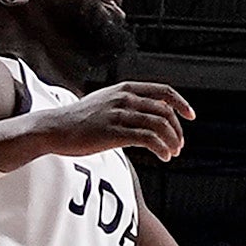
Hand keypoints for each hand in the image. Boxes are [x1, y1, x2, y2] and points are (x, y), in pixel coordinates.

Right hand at [27, 80, 193, 163]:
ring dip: (172, 141)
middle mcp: (125, 98)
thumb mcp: (106, 102)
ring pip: (159, 125)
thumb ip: (127, 104)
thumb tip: (150, 113)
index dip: (181, 103)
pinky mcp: (114, 132)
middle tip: (179, 145)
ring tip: (172, 153)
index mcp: (125, 89)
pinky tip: (164, 157)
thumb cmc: (79, 120)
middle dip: (177, 129)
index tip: (191, 116)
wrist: (54, 128)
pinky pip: (147, 139)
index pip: (163, 91)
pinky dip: (161, 148)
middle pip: (165, 111)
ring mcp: (119, 114)